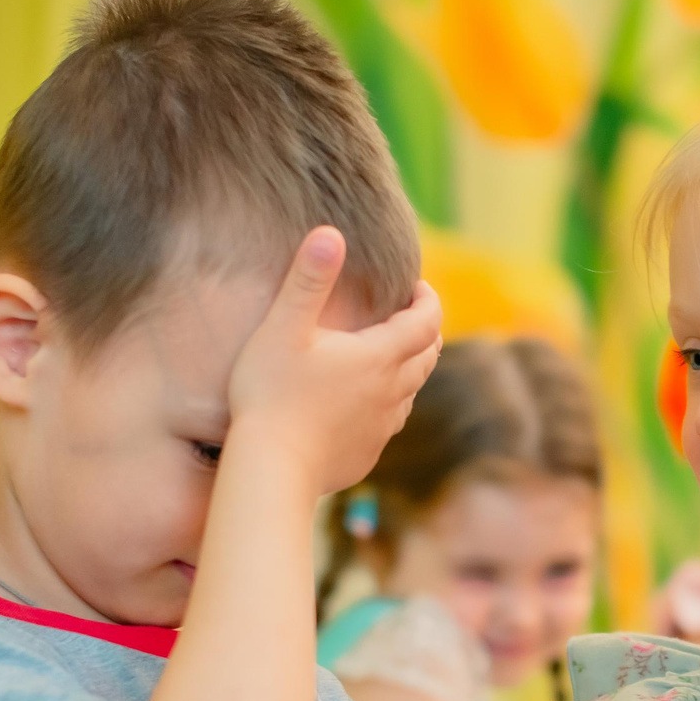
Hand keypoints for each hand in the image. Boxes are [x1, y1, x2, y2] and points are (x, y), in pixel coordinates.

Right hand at [227, 226, 442, 496]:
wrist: (271, 469)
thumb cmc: (270, 394)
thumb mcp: (284, 328)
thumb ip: (309, 279)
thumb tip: (330, 232)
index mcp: (379, 357)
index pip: (426, 322)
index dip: (428, 300)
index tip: (417, 287)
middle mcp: (391, 393)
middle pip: (427, 356)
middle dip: (424, 331)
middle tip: (407, 316)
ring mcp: (381, 428)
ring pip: (410, 392)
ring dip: (408, 369)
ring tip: (387, 355)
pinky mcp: (366, 454)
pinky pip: (388, 424)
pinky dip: (387, 404)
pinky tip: (364, 404)